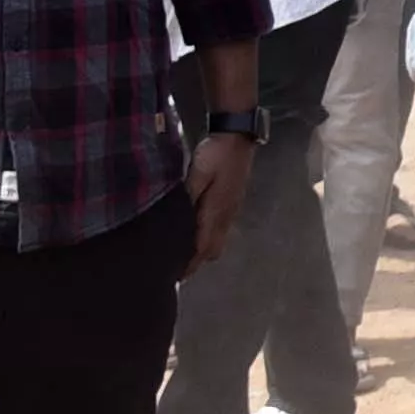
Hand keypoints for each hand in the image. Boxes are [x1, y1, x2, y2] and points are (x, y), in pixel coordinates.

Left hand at [186, 131, 254, 267]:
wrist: (238, 136)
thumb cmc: (216, 154)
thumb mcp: (197, 172)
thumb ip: (187, 196)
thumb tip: (176, 219)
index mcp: (216, 212)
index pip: (202, 246)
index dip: (190, 264)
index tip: (177, 277)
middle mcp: (226, 216)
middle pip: (213, 250)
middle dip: (197, 262)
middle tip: (178, 267)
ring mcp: (232, 210)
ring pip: (219, 241)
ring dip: (204, 250)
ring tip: (185, 253)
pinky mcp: (232, 202)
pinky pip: (221, 229)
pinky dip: (209, 238)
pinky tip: (197, 231)